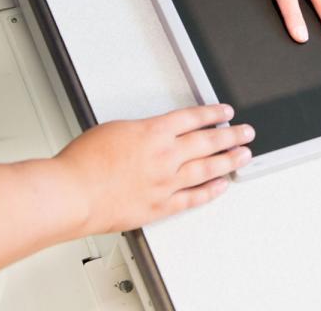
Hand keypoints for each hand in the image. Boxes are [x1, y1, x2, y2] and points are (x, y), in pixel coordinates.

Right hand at [57, 104, 252, 233]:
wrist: (73, 193)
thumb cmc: (84, 162)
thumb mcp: (114, 130)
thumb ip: (139, 133)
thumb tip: (151, 136)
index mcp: (154, 132)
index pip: (193, 119)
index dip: (213, 115)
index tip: (226, 113)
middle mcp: (165, 156)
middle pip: (207, 142)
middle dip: (231, 135)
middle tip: (246, 133)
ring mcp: (165, 183)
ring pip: (206, 169)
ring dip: (228, 161)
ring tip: (243, 156)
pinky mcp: (160, 206)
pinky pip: (192, 198)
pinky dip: (209, 191)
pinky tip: (220, 186)